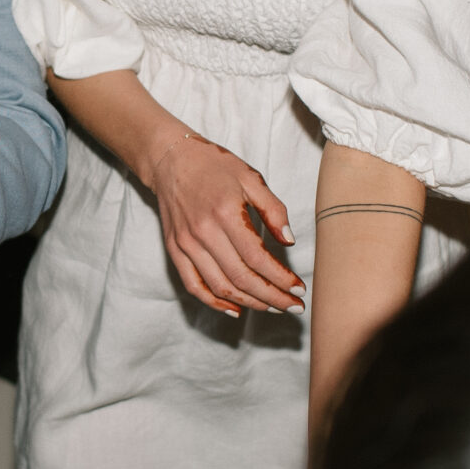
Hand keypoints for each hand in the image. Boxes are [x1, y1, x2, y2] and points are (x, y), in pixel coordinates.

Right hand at [143, 130, 302, 317]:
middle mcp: (204, 233)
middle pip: (241, 278)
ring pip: (220, 286)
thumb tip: (288, 241)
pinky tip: (235, 309)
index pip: (258, 258)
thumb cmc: (214, 166)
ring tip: (271, 307)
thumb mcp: (251, 178)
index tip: (299, 288)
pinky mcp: (175, 250)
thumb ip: (273, 210)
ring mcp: (186, 244)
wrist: (170, 159)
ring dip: (249, 303)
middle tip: (293, 306)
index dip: (281, 278)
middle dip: (271, 297)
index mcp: (226, 213)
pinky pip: (194, 285)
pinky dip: (214, 302)